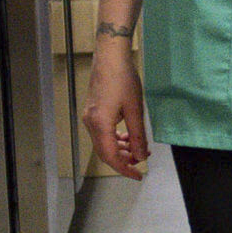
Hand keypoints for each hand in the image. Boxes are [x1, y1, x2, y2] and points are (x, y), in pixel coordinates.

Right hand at [82, 40, 148, 178]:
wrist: (110, 57)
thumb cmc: (123, 78)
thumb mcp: (135, 110)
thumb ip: (137, 135)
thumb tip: (140, 155)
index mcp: (100, 124)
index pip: (110, 157)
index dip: (124, 169)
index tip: (138, 175)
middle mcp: (91, 123)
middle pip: (105, 152)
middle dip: (123, 160)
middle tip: (141, 162)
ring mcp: (90, 117)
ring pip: (104, 143)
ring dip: (121, 149)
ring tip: (139, 148)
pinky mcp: (93, 111)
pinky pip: (103, 133)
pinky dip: (115, 138)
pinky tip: (128, 136)